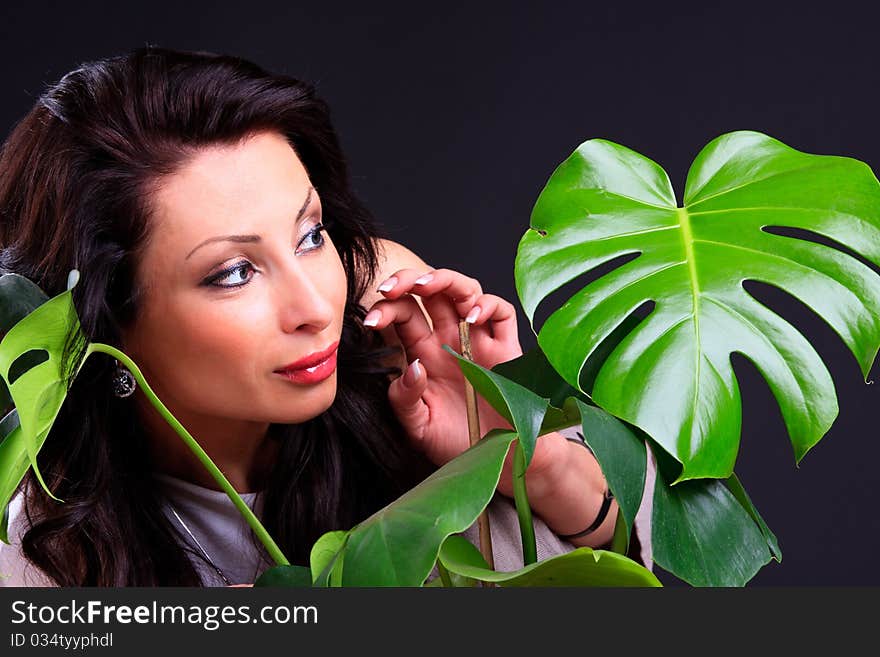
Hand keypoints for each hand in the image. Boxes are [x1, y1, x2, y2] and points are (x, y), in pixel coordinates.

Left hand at [364, 267, 523, 465]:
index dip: (387, 309)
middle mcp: (450, 341)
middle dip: (408, 281)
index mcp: (425, 354)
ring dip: (444, 280)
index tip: (371, 319)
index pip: (404, 315)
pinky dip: (487, 305)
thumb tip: (411, 367)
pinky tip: (472, 317)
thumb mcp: (420, 428)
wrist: (499, 461)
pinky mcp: (507, 350)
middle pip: (430, 294)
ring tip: (426, 286)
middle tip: (391, 287)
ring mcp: (479, 342)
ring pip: (464, 291)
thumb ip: (406, 400)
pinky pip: (502, 313)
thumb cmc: (459, 443)